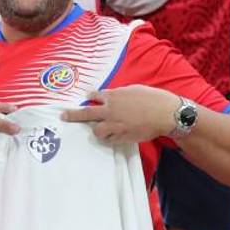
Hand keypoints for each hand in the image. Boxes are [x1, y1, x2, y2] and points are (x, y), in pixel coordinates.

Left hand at [60, 86, 178, 145]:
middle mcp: (110, 110)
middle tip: (63, 116)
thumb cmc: (153, 98)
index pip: (94, 96)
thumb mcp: (134, 90)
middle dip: (72, 115)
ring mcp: (115, 124)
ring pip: (96, 130)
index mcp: (114, 96)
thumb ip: (121, 94)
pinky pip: (110, 139)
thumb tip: (113, 96)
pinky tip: (115, 135)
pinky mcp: (122, 136)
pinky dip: (110, 138)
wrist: (165, 113)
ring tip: (102, 129)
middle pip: (86, 113)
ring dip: (97, 129)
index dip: (90, 97)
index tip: (87, 98)